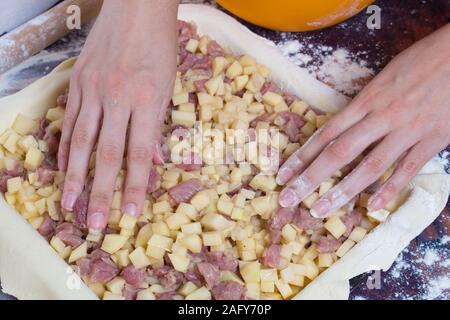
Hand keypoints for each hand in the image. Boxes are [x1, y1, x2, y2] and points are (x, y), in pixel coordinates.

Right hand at [59, 0, 178, 231]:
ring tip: (71, 204)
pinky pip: (70, 120)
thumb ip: (158, 124)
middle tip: (96, 223)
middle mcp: (118, 98)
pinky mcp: (77, 82)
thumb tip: (153, 159)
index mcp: (147, 100)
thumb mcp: (169, 86)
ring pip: (81, 141)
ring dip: (75, 176)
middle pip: (106, 154)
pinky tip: (64, 167)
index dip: (134, 186)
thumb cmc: (160, 46)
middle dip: (101, 192)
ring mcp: (93, 89)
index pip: (140, 154)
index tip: (129, 213)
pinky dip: (67, 146)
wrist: (136, 8)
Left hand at [277, 24, 449, 216]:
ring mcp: (406, 130)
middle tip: (289, 198)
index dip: (302, 156)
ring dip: (343, 191)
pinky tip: (373, 207)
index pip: (325, 133)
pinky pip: (407, 169)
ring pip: (369, 166)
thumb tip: (341, 126)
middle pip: (339, 152)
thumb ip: (362, 105)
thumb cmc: (420, 61)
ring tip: (320, 210)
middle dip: (311, 178)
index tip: (283, 175)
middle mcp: (380, 117)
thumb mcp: (382, 78)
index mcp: (366, 100)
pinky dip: (390, 189)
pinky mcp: (432, 139)